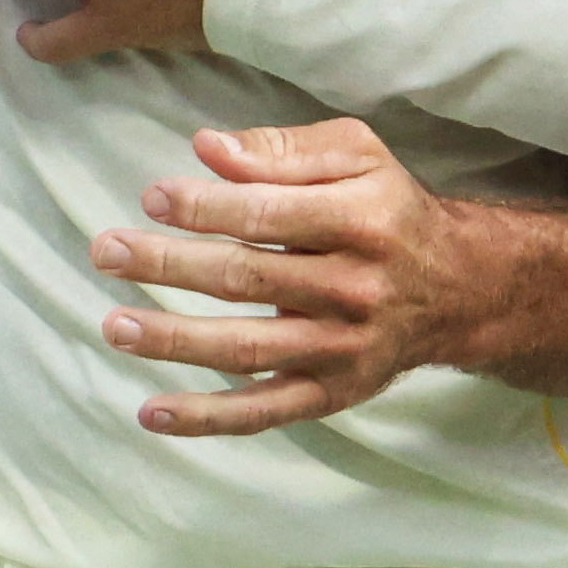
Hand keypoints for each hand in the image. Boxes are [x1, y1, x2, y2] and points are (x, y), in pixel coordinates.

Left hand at [90, 120, 488, 436]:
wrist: (461, 288)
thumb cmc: (390, 207)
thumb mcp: (355, 154)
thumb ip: (281, 151)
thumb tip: (207, 148)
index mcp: (361, 219)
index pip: (268, 214)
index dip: (206, 207)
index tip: (152, 197)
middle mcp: (355, 288)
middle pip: (247, 279)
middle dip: (169, 265)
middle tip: (106, 251)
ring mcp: (343, 348)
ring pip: (247, 348)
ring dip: (174, 340)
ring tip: (114, 326)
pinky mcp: (334, 392)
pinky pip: (265, 412)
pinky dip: (208, 418)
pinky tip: (152, 413)